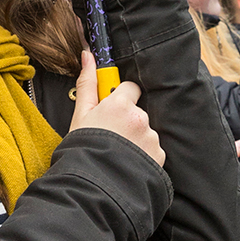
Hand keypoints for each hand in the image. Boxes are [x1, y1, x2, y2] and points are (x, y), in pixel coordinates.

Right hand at [69, 51, 162, 165]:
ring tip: (118, 153)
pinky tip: (127, 163)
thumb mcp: (80, 115)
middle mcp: (141, 117)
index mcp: (121, 104)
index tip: (111, 109)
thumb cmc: (83, 148)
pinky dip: (143, 155)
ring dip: (135, 139)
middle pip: (138, 111)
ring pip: (145, 131)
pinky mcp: (159, 156)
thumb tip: (88, 55)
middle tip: (110, 136)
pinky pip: (152, 150)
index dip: (120, 98)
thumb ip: (88, 83)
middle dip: (126, 121)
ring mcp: (151, 138)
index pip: (131, 88)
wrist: (95, 185)